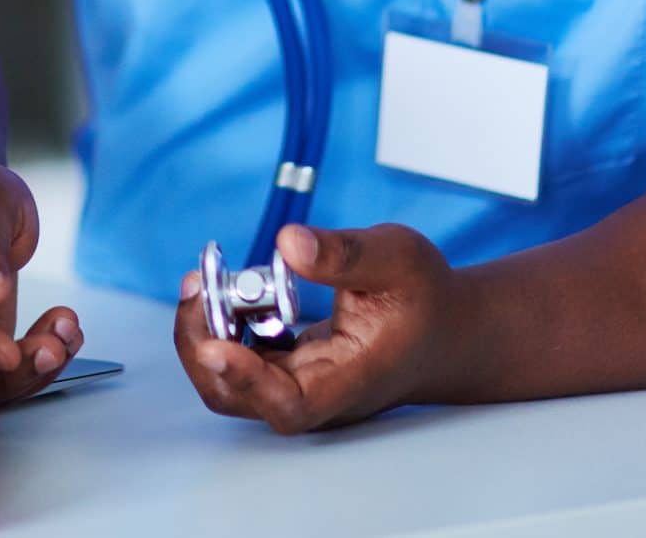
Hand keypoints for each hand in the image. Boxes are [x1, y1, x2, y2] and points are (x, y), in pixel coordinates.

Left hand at [174, 223, 458, 433]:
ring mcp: (298, 385)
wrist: (446, 330)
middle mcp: (317, 393)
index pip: (290, 403)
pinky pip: (237, 358)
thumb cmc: (427, 299)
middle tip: (198, 286)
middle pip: (238, 396)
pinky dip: (221, 324)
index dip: (246, 380)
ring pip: (229, 380)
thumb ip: (344, 253)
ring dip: (205, 331)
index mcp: (349, 378)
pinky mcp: (286, 370)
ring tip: (205, 280)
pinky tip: (224, 286)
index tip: (216, 343)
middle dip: (202, 342)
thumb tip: (289, 242)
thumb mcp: (397, 257)